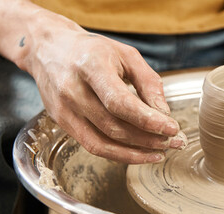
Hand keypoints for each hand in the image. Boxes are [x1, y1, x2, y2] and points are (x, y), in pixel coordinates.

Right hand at [20, 20, 185, 163]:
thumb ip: (148, 82)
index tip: (172, 128)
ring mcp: (64, 109)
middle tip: (174, 142)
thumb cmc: (92, 50)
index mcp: (91, 66)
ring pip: (103, 142)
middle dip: (148, 139)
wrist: (49, 49)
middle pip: (113, 126)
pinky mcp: (61, 122)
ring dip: (135, 152)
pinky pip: (92, 146)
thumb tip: (164, 114)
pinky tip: (139, 153)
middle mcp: (73, 90)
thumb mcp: (126, 55)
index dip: (148, 120)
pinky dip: (118, 154)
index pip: (120, 102)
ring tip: (160, 152)